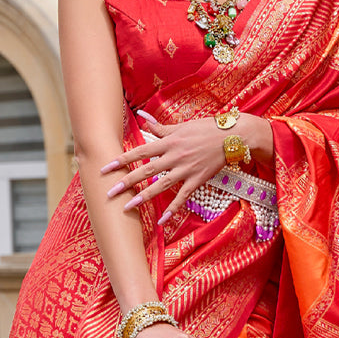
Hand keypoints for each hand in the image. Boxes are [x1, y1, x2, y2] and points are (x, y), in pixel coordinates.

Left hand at [101, 112, 224, 223]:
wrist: (233, 136)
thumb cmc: (206, 128)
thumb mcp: (181, 125)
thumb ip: (159, 126)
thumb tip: (141, 117)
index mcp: (169, 141)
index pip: (140, 151)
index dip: (122, 159)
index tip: (106, 167)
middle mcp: (175, 156)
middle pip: (146, 170)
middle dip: (126, 181)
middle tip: (109, 192)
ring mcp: (186, 169)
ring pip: (161, 185)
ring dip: (143, 197)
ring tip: (127, 206)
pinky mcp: (197, 180)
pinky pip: (182, 197)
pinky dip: (172, 209)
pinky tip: (161, 220)